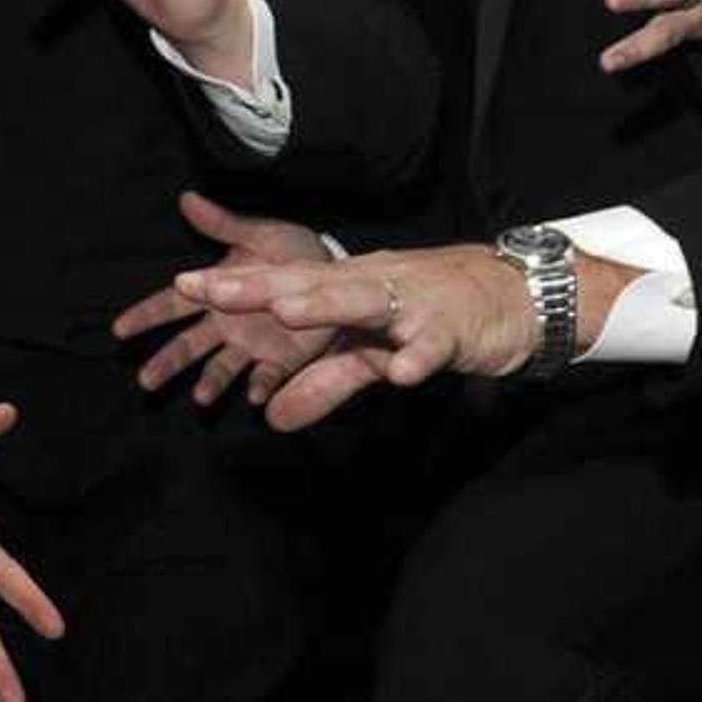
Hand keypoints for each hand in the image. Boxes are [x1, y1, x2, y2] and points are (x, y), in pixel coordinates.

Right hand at [114, 192, 338, 408]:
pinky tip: (254, 396)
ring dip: (210, 382)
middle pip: (188, 345)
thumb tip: (188, 200)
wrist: (335, 272)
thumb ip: (224, 225)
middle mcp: (225, 323)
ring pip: (220, 367)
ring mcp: (250, 344)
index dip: (146, 316)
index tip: (120, 328)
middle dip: (167, 362)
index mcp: (215, 292)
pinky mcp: (279, 360)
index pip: (173, 304)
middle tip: (146, 380)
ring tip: (201, 397)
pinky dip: (259, 386)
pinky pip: (266, 376)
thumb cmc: (292, 252)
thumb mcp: (260, 235)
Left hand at [173, 239, 641, 430]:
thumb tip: (273, 418)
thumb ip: (323, 383)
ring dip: (328, 305)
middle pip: (311, 283)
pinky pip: (432, 344)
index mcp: (349, 287)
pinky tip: (404, 371)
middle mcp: (373, 286)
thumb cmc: (435, 315)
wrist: (516, 296)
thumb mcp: (372, 352)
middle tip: (213, 289)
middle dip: (261, 286)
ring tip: (289, 311)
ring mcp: (412, 304)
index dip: (236, 286)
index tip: (185, 283)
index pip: (285, 283)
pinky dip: (418, 355)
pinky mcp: (452, 329)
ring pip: (366, 301)